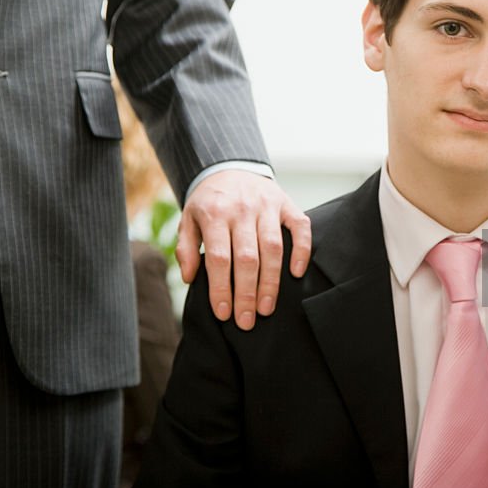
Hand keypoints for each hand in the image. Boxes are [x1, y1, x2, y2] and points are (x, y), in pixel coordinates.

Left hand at [175, 170, 310, 329]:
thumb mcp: (188, 219)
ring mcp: (267, 205)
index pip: (218, 257)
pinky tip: (296, 273)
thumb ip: (185, 247)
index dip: (221, 288)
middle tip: (247, 321)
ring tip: (267, 308)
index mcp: (214, 213)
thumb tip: (190, 278)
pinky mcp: (287, 203)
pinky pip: (300, 227)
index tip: (224, 314)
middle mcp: (242, 208)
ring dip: (271, 281)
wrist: (230, 167)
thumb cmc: (209, 202)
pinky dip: (302, 250)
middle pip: (247, 257)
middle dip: (247, 293)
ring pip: (272, 247)